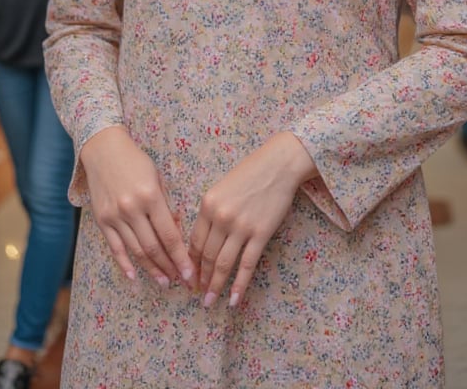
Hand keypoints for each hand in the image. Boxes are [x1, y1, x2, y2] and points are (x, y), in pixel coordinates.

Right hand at [80, 126, 194, 289]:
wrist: (103, 150)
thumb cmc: (136, 162)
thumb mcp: (157, 178)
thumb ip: (165, 206)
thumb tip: (176, 233)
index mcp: (150, 196)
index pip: (169, 235)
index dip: (181, 257)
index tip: (191, 272)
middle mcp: (132, 208)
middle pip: (153, 247)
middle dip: (169, 267)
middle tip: (181, 281)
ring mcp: (115, 216)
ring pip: (136, 251)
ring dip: (151, 269)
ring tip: (164, 281)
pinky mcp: (102, 220)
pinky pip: (115, 248)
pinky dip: (125, 265)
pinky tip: (134, 277)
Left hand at [190, 132, 316, 309]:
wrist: (278, 165)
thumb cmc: (249, 173)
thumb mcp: (222, 188)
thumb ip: (211, 212)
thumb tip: (204, 241)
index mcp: (207, 204)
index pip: (193, 241)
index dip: (190, 262)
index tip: (187, 276)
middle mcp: (221, 217)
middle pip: (206, 255)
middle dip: (200, 278)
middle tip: (196, 293)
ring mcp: (241, 226)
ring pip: (223, 264)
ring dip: (215, 286)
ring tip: (209, 302)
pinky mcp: (260, 233)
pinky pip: (247, 265)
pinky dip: (239, 285)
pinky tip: (234, 300)